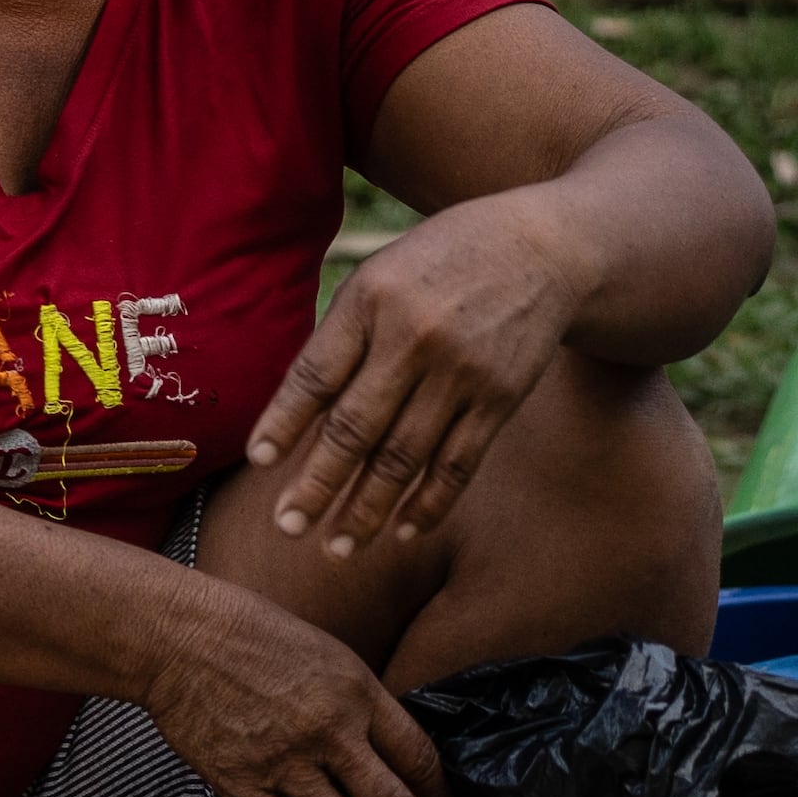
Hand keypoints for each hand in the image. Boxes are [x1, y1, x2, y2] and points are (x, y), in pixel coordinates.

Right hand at [144, 582, 450, 796]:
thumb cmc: (246, 630)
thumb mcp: (323, 651)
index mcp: (358, 694)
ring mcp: (286, 761)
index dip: (437, 795)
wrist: (177, 633)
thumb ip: (353, 699)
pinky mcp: (241, 780)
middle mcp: (331, 733)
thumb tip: (375, 743)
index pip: (418, 757)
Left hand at [240, 190, 584, 554]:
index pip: (315, 374)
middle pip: (355, 428)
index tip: (256, 460)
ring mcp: (461, 374)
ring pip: (404, 458)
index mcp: (371, 301)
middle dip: (317, 484)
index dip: (283, 421)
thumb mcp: (379, 274)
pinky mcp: (500, 399)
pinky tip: (402, 531)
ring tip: (337, 547)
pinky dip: (429, 502)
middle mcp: (415, 339)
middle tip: (286, 527)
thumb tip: (297, 412)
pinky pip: (458, 464)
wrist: (541, 249)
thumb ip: (342, 336)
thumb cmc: (439, 263)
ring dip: (367, 509)